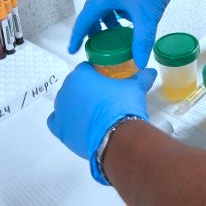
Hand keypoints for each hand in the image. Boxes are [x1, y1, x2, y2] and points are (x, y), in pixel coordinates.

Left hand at [46, 62, 156, 184]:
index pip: (85, 68)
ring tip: (93, 113)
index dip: (96, 74)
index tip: (104, 81)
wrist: (117, 137)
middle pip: (75, 85)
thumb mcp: (135, 88)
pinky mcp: (59, 129)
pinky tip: (77, 123)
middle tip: (102, 98)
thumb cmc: (122, 108)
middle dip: (86, 90)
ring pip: (66, 102)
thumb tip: (149, 73)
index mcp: (81, 75)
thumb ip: (141, 77)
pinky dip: (64, 121)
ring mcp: (60, 110)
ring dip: (76, 105)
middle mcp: (66, 90)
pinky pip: (56, 121)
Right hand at [69, 0, 193, 66]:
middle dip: (94, 30)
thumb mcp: (147, 17)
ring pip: (102, 5)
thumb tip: (140, 63)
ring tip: (117, 32)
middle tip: (98, 45)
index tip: (72, 49)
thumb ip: (142, 42)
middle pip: (91, 13)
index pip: (84, 21)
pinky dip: (115, 10)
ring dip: (107, 20)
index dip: (77, 37)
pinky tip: (129, 17)